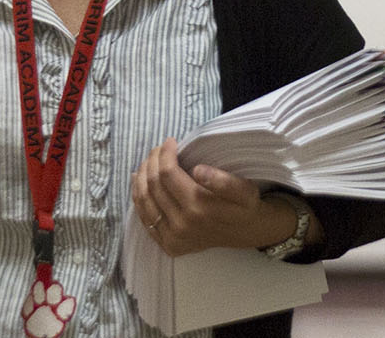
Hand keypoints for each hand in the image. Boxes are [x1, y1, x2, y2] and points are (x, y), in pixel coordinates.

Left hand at [129, 138, 292, 256]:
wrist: (246, 233)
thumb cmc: (244, 206)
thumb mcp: (244, 190)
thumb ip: (223, 181)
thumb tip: (198, 170)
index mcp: (198, 208)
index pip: (168, 174)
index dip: (165, 154)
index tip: (170, 141)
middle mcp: (181, 225)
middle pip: (153, 186)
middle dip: (152, 161)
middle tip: (158, 148)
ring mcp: (172, 238)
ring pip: (144, 200)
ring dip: (141, 176)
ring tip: (148, 161)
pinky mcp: (168, 244)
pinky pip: (145, 218)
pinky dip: (138, 197)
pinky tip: (139, 181)